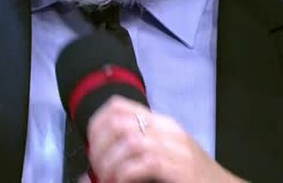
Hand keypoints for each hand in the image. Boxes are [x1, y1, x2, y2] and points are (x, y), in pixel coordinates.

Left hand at [83, 97, 243, 182]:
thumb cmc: (191, 177)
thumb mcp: (161, 157)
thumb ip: (132, 156)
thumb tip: (92, 169)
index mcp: (161, 124)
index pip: (117, 106)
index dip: (96, 126)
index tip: (91, 148)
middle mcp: (168, 130)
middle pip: (117, 122)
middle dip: (98, 147)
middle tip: (98, 169)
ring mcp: (176, 148)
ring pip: (128, 141)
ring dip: (109, 164)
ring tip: (109, 179)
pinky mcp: (181, 168)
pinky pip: (144, 162)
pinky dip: (125, 174)